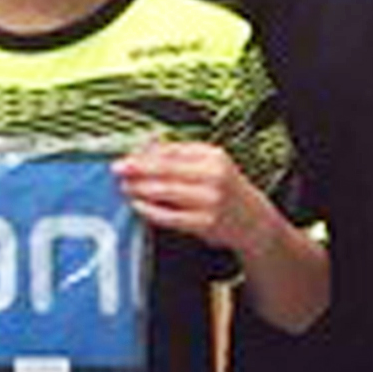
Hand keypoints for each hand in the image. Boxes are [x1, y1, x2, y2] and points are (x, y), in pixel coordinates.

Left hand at [114, 140, 262, 251]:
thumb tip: (145, 148)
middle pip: (167, 169)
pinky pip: (170, 216)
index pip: (173, 151)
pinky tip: (138, 205)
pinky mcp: (205, 223)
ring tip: (125, 186)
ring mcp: (210, 201)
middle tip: (118, 169)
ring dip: (141, 189)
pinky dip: (150, 210)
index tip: (126, 156)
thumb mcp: (211, 165)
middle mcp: (214, 176)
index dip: (145, 154)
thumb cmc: (226, 190)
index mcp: (214, 156)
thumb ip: (181, 155)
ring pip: (166, 192)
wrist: (254, 222)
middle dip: (138, 169)